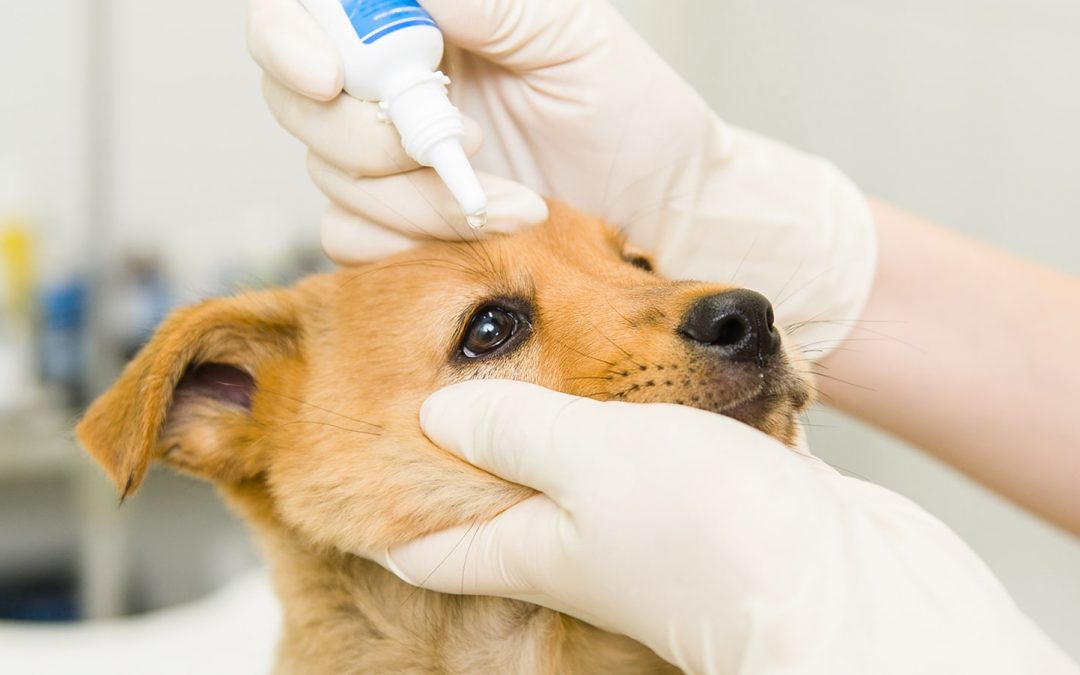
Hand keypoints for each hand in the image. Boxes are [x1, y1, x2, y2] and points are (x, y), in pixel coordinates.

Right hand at [247, 0, 874, 351]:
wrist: (661, 206)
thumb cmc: (629, 111)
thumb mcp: (568, 33)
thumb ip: (486, 2)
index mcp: (419, 23)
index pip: (305, 17)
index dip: (288, 42)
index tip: (327, 78)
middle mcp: (390, 88)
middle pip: (299, 103)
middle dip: (366, 136)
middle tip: (463, 142)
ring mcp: (391, 162)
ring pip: (332, 178)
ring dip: (414, 199)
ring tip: (512, 202)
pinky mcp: (403, 227)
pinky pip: (353, 238)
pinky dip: (407, 242)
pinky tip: (482, 233)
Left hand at [381, 380, 1077, 674]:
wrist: (857, 585)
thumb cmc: (713, 535)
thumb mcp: (588, 458)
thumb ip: (511, 428)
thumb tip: (435, 411)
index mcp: (535, 540)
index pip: (433, 549)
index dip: (390, 527)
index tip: (349, 489)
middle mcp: (589, 534)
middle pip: (513, 494)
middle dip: (481, 448)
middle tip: (445, 385)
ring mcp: (658, 512)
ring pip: (595, 457)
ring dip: (575, 413)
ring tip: (547, 355)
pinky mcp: (722, 486)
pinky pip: (672, 439)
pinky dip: (660, 403)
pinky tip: (664, 356)